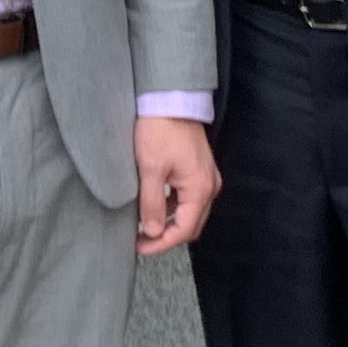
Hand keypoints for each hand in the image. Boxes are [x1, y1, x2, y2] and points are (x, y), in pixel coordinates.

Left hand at [131, 115, 218, 256]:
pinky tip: (153, 204)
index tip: (139, 247)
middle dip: (166, 237)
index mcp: (200, 189)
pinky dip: (172, 207)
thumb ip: (152, 203)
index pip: (183, 231)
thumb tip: (152, 232)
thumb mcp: (150, 169)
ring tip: (143, 225)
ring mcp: (206, 177)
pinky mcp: (198, 169)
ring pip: (189, 212)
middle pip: (190, 225)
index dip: (160, 244)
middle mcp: (209, 186)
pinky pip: (188, 198)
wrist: (171, 99)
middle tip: (140, 241)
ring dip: (168, 222)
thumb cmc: (160, 130)